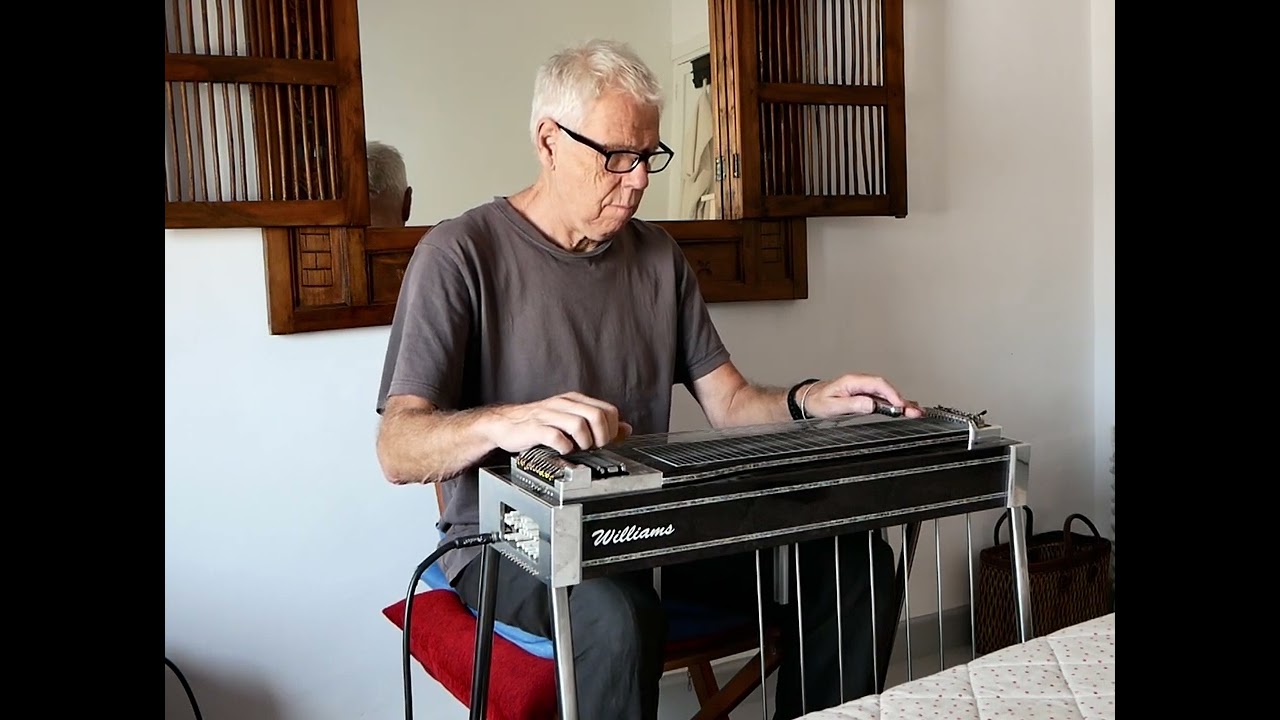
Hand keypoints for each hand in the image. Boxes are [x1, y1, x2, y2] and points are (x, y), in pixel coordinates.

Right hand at [484, 391, 632, 454]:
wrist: (505, 425)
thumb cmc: (539, 423)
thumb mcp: (571, 419)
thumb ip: (598, 424)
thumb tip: (625, 429)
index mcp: (575, 401)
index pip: (607, 410)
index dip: (612, 429)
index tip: (605, 441)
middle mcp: (563, 404)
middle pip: (597, 416)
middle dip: (601, 437)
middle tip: (594, 447)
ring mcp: (549, 415)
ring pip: (579, 424)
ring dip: (584, 442)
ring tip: (578, 449)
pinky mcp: (535, 428)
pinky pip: (555, 436)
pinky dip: (564, 447)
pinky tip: (562, 450)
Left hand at [800, 374, 923, 418]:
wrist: (809, 399)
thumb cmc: (817, 401)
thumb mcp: (831, 405)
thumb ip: (852, 404)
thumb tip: (871, 404)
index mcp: (852, 381)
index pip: (877, 384)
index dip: (891, 394)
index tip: (900, 405)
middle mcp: (860, 382)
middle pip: (885, 388)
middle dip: (902, 399)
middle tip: (915, 411)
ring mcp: (863, 388)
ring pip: (886, 393)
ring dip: (900, 402)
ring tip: (915, 412)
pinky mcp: (864, 394)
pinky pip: (882, 397)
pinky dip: (894, 403)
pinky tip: (904, 408)